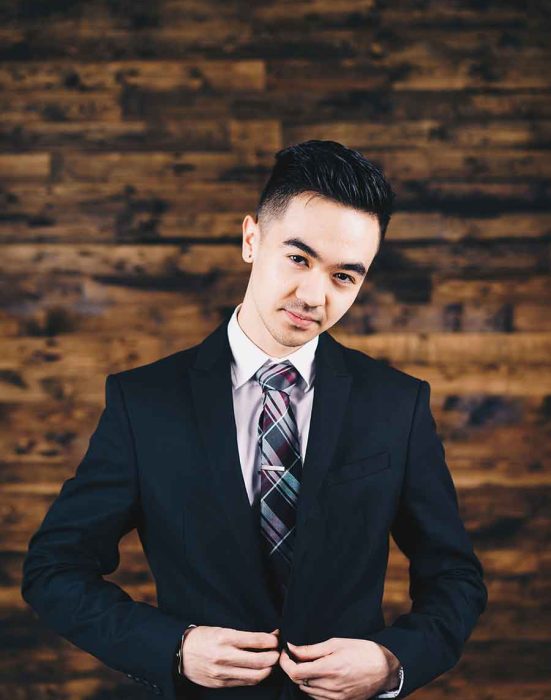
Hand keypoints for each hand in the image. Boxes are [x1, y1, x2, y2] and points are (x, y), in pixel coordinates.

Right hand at [181, 626, 279, 687]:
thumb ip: (242, 635)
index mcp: (225, 637)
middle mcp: (225, 656)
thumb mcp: (221, 629)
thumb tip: (265, 637)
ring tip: (271, 662)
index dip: (272, 640)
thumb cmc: (202, 638)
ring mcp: (223, 672)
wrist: (180, 653)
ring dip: (268, 669)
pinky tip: (259, 670)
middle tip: (278, 651)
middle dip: (274, 656)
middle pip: (260, 661)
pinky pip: (245, 682)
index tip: (277, 637)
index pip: (257, 640)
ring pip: (256, 675)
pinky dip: (256, 677)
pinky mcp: (221, 683)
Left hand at [279, 637, 399, 698]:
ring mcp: (335, 698)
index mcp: (329, 669)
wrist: (384, 668)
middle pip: (299, 682)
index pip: (295, 672)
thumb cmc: (361, 650)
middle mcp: (330, 687)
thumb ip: (311, 649)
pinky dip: (313, 687)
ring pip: (307, 691)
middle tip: (295, 655)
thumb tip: (292, 648)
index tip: (285, 653)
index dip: (285, 663)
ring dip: (302, 678)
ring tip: (308, 664)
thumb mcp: (336, 643)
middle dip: (293, 668)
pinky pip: (318, 698)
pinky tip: (319, 676)